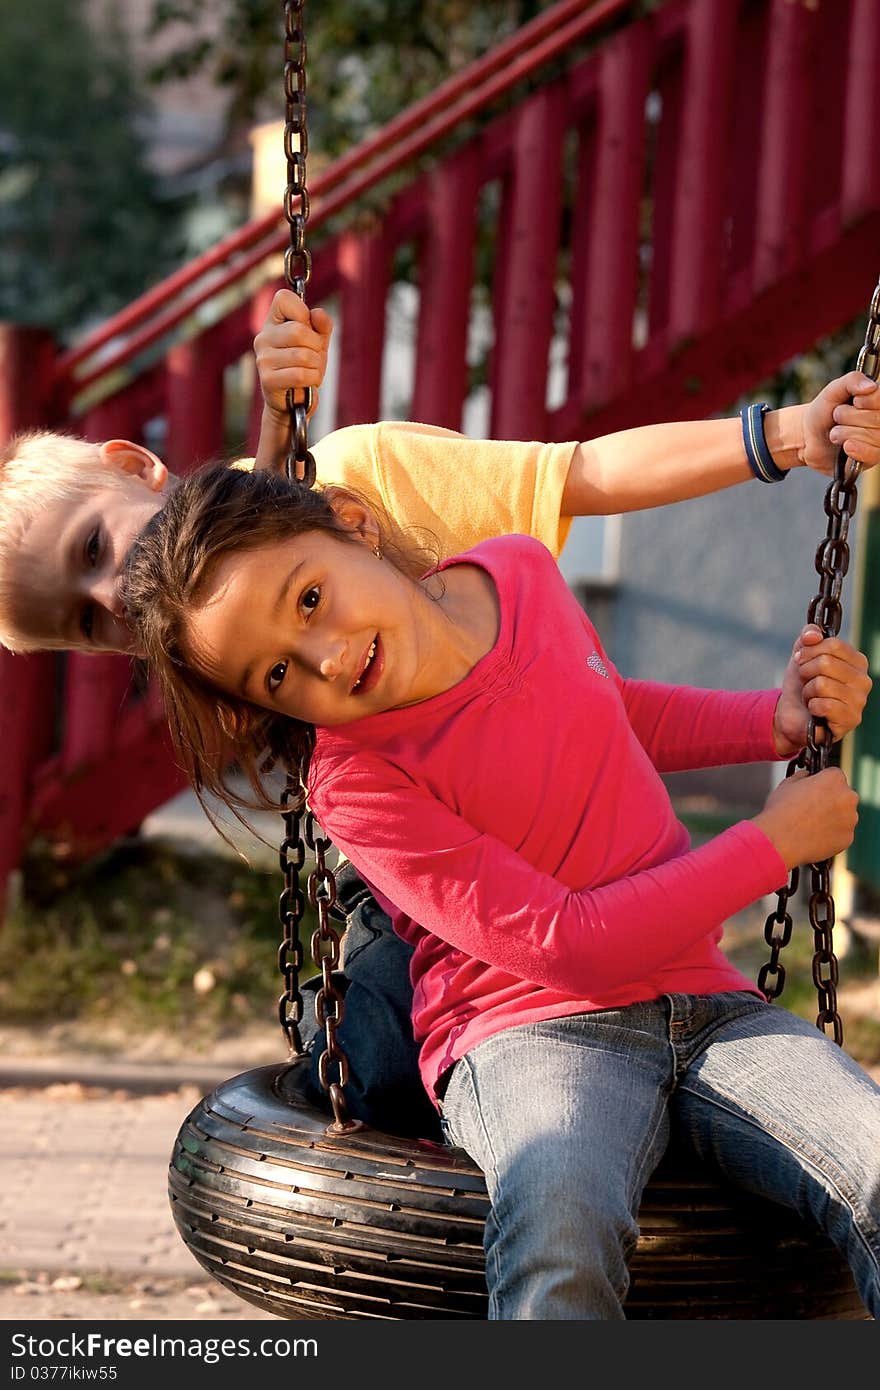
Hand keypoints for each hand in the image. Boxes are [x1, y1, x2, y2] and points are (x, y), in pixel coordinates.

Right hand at [254, 288, 333, 424]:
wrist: (294, 401)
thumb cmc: (305, 366)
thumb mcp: (318, 342)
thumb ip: (322, 325)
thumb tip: (317, 314)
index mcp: (273, 322)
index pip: (283, 298)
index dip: (302, 311)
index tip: (307, 328)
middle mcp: (263, 338)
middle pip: (299, 331)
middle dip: (316, 346)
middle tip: (315, 356)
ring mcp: (263, 359)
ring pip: (303, 355)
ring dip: (317, 366)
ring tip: (311, 371)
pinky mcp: (267, 380)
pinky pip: (300, 374)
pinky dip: (313, 379)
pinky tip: (307, 383)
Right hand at [753, 766, 858, 869]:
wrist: (778, 840)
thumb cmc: (780, 810)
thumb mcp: (788, 784)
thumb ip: (803, 777)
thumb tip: (808, 776)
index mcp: (834, 778)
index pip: (834, 775)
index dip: (822, 783)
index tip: (814, 791)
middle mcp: (848, 797)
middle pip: (843, 795)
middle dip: (831, 800)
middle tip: (811, 809)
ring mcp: (850, 819)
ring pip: (844, 816)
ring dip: (833, 818)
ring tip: (811, 825)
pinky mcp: (848, 838)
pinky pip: (842, 834)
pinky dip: (832, 835)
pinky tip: (814, 836)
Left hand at [772, 625, 871, 755]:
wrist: (792, 713)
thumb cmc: (803, 683)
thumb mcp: (802, 653)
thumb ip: (808, 635)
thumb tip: (813, 634)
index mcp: (857, 661)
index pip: (834, 644)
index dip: (810, 650)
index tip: (800, 658)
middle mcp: (864, 680)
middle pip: (826, 663)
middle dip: (806, 672)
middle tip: (805, 681)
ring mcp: (859, 701)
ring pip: (822, 684)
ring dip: (807, 691)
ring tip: (811, 696)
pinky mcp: (851, 720)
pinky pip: (824, 705)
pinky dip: (812, 706)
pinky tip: (815, 710)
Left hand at [801, 372, 879, 474]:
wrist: (809, 438)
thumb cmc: (824, 412)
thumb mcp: (833, 390)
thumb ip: (851, 381)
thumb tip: (871, 386)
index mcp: (878, 400)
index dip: (866, 401)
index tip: (854, 402)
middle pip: (878, 418)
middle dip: (848, 417)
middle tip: (837, 418)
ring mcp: (879, 439)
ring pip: (874, 437)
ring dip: (846, 433)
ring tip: (836, 433)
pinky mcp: (872, 458)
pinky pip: (872, 454)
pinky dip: (856, 449)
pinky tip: (846, 447)